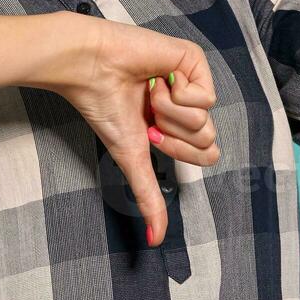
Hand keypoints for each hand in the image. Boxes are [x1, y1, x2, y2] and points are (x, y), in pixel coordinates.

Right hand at [52, 14, 219, 246]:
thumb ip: (149, 197)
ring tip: (149, 92)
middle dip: (173, 133)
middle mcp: (188, 102)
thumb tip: (156, 240)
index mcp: (176, 122)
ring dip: (169, 112)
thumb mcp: (133, 158)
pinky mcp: (194, 59)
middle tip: (150, 114)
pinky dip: (176, 94)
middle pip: (209, 138)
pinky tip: (158, 78)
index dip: (178, 151)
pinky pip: (206, 97)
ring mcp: (193, 80)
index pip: (206, 153)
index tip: (149, 132)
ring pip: (206, 120)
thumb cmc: (104, 107)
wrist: (90, 70)